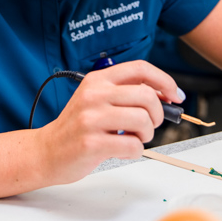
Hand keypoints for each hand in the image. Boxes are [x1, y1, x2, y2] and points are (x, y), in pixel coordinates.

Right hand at [36, 61, 182, 185]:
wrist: (46, 151)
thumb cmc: (77, 127)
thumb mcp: (96, 99)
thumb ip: (125, 93)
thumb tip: (164, 95)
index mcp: (97, 80)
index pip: (140, 68)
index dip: (165, 81)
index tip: (175, 95)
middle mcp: (94, 95)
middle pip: (147, 96)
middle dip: (157, 114)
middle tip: (149, 125)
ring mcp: (91, 119)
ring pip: (143, 120)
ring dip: (146, 134)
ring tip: (133, 138)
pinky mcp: (91, 143)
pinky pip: (133, 145)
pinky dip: (135, 151)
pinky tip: (121, 150)